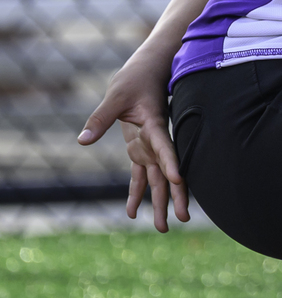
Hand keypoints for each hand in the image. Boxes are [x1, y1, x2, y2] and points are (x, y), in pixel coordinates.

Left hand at [78, 42, 188, 232]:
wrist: (149, 69)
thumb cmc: (135, 78)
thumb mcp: (116, 95)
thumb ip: (101, 118)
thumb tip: (82, 140)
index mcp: (156, 124)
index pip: (165, 145)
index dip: (171, 162)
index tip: (178, 180)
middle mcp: (157, 140)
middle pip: (168, 172)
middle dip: (175, 196)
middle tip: (182, 219)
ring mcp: (150, 146)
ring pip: (158, 179)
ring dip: (160, 202)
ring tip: (163, 228)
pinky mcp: (140, 148)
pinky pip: (140, 175)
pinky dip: (136, 193)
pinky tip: (132, 214)